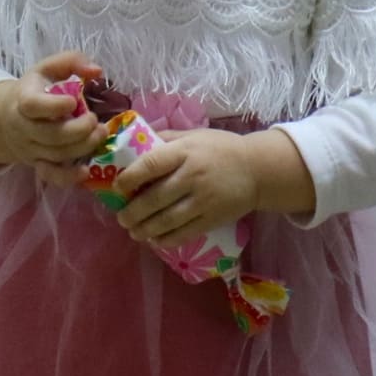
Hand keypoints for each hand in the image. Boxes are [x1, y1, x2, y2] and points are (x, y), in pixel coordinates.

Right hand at [0, 50, 105, 169]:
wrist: (10, 117)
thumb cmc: (37, 89)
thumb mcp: (48, 68)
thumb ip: (71, 62)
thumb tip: (97, 71)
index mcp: (24, 99)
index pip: (32, 106)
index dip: (53, 106)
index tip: (73, 102)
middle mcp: (23, 127)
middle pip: (49, 135)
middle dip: (78, 130)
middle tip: (95, 121)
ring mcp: (30, 148)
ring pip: (55, 154)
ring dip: (82, 147)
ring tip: (100, 134)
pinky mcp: (37, 163)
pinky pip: (50, 175)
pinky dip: (67, 177)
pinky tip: (85, 171)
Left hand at [111, 129, 263, 248]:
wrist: (258, 169)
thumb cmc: (221, 149)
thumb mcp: (194, 136)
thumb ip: (166, 139)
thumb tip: (134, 142)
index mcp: (185, 152)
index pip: (150, 165)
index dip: (129, 178)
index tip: (117, 187)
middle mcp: (192, 176)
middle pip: (155, 198)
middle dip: (132, 212)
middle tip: (121, 218)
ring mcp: (203, 200)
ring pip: (167, 220)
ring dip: (145, 229)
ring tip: (133, 232)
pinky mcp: (212, 219)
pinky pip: (184, 233)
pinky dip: (166, 240)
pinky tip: (155, 240)